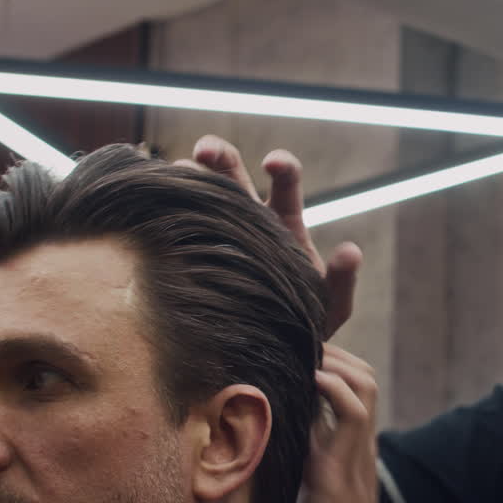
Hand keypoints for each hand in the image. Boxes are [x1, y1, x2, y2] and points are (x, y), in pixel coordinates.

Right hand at [180, 135, 360, 337]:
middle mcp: (249, 220)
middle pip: (232, 173)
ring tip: (175, 175)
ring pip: (198, 192)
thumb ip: (343, 280)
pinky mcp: (193, 255)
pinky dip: (164, 209)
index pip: (285, 183)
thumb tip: (351, 250)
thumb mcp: (332, 306)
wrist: (270, 351)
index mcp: (285, 224)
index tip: (273, 163)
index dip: (282, 167)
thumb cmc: (307, 324)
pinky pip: (176, 225)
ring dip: (186, 177)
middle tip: (204, 151)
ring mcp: (219, 233)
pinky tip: (151, 207)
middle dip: (219, 155)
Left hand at [289, 343, 382, 502]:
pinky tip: (307, 381)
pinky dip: (332, 387)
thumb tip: (261, 445)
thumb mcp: (304, 495)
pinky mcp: (340, 473)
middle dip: (334, 353)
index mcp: (348, 453)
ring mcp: (352, 458)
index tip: (297, 355)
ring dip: (334, 362)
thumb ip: (298, 467)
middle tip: (298, 348)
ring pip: (364, 384)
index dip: (332, 365)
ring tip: (304, 358)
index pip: (354, 390)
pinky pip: (351, 414)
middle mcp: (356, 449)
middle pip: (364, 377)